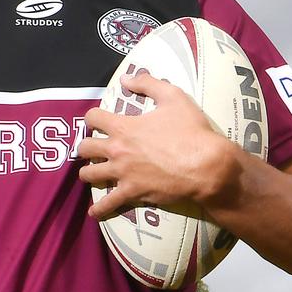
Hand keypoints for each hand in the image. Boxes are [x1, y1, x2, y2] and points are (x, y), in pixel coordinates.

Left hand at [78, 72, 228, 219]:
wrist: (206, 165)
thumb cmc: (191, 130)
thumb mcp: (173, 97)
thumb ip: (147, 83)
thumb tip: (126, 78)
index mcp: (123, 126)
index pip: (92, 118)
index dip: (92, 117)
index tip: (95, 121)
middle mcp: (116, 150)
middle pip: (85, 148)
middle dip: (85, 147)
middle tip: (90, 148)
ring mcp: (122, 173)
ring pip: (89, 174)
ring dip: (87, 173)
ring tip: (90, 173)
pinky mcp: (132, 193)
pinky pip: (108, 204)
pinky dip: (99, 209)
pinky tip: (93, 213)